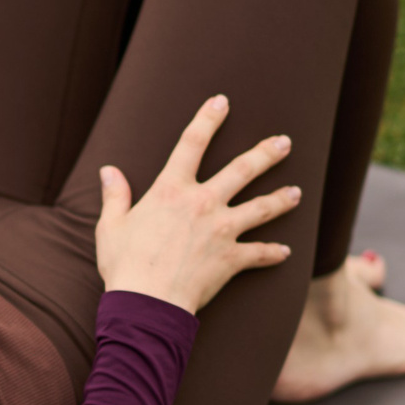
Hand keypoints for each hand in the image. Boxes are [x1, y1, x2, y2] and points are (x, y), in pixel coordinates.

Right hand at [94, 96, 300, 313]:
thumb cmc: (125, 265)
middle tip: (284, 143)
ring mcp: (222, 230)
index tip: (221, 101)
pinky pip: (260, 253)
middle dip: (266, 153)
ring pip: (261, 207)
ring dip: (281, 199)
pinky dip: (273, 253)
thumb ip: (114, 196)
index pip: (192, 143)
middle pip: (243, 169)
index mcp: (172, 190)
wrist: (148, 303)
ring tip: (296, 192)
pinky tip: (285, 252)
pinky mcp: (232, 258)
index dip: (208, 118)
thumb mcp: (111, 226)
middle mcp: (203, 203)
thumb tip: (107, 170)